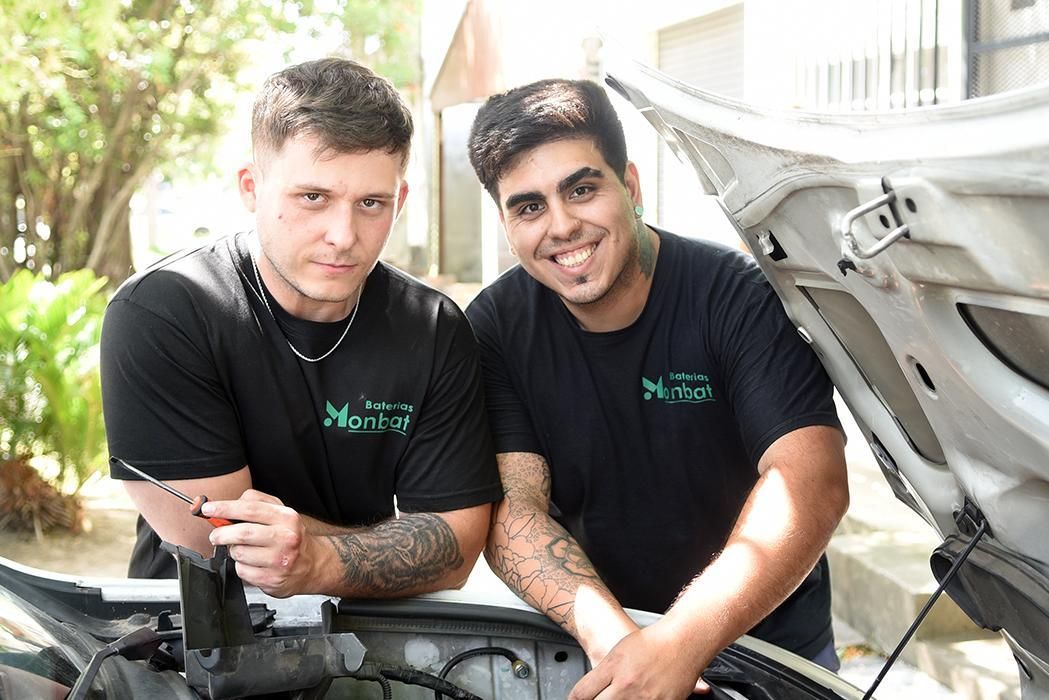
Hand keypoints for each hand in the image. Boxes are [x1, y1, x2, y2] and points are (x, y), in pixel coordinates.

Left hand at [203, 490, 320, 596]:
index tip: (208, 509)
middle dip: (221, 534)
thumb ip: (256, 503)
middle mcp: (285, 538)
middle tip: (216, 535)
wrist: (313, 565)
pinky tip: (253, 564)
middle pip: (242, 533)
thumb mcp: (281, 513)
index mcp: (286, 518)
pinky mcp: (272, 579)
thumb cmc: (291, 537)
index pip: (250, 509)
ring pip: (239, 553)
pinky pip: (242, 571)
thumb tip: (226, 506)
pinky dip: (241, 567)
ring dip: (234, 551)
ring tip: (245, 550)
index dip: (225, 508)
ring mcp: (279, 560)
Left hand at [569, 621, 710, 698]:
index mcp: (613, 669)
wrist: (683, 641)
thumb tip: (584, 696)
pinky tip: (638, 698)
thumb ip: (600, 675)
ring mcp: (646, 698)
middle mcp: (627, 685)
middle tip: (598, 699)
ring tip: (622, 697)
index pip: (582, 694)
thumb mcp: (617, 653)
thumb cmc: (651, 644)